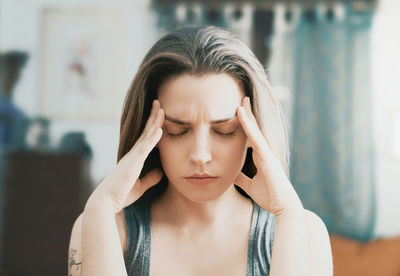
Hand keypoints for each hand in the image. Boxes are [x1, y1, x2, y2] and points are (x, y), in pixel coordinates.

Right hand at [87, 99, 164, 212]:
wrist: (105, 203)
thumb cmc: (120, 196)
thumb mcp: (139, 187)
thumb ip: (149, 179)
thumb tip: (161, 172)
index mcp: (133, 159)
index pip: (145, 139)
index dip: (152, 126)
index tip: (158, 115)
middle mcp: (132, 155)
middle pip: (145, 132)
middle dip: (153, 117)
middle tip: (159, 103)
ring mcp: (132, 158)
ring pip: (146, 136)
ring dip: (154, 122)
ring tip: (161, 108)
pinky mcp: (132, 164)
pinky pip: (144, 148)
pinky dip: (153, 138)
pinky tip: (160, 129)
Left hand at [234, 97, 302, 216]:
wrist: (283, 207)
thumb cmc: (270, 196)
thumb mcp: (250, 186)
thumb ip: (242, 178)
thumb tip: (231, 174)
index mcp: (261, 157)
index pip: (251, 136)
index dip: (246, 124)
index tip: (238, 112)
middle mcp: (265, 151)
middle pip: (255, 128)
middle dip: (248, 113)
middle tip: (242, 98)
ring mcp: (267, 152)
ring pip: (256, 129)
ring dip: (248, 114)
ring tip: (242, 99)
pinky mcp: (267, 156)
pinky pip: (255, 137)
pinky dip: (248, 124)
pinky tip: (241, 113)